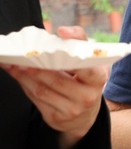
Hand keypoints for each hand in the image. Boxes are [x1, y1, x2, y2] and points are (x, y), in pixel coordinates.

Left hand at [1, 26, 108, 148]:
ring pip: (43, 91)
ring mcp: (71, 110)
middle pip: (57, 80)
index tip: (48, 50)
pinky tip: (18, 77)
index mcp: (98, 79)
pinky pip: (36, 100)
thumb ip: (79, 42)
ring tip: (14, 65)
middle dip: (36, 68)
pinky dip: (25, 86)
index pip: (84, 69)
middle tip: (21, 57)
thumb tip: (63, 30)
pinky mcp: (56, 118)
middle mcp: (87, 97)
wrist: (85, 115)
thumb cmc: (86, 80)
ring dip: (25, 77)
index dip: (66, 59)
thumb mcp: (91, 63)